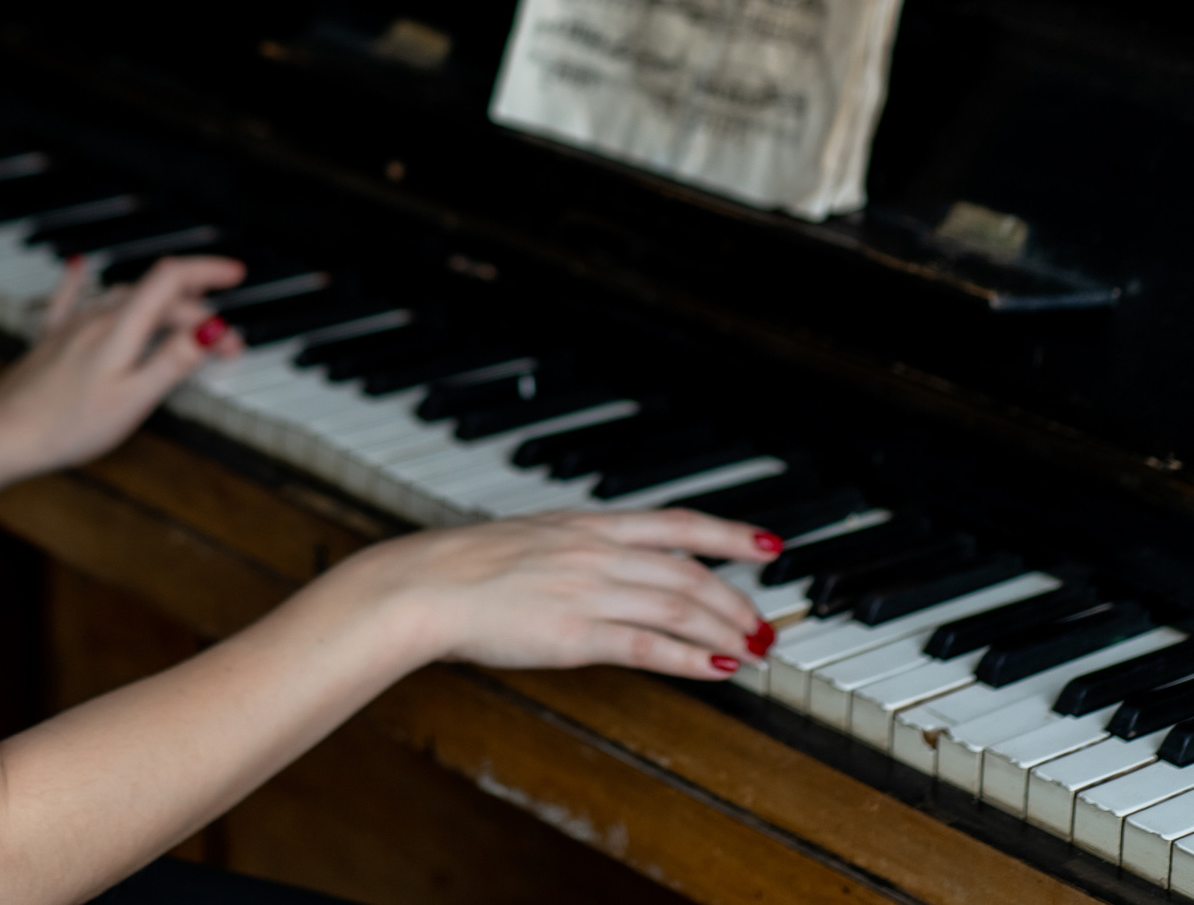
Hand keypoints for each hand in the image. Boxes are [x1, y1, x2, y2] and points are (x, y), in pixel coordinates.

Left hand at [0, 254, 247, 505]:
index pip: (171, 280)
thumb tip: (209, 331)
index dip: (207, 271)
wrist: (4, 435)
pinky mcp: (52, 341)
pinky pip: (69, 298)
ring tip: (184, 310)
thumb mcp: (133, 399)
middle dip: (197, 310)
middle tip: (224, 345)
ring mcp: (71, 327)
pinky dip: (82, 280)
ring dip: (160, 300)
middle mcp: (95, 319)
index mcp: (120, 329)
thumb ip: (171, 361)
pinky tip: (79, 264)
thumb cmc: (66, 426)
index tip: (236, 275)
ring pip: (122, 295)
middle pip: (155, 295)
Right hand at [351, 508, 780, 678]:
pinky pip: (648, 646)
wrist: (423, 585)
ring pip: (679, 607)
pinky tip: (718, 670)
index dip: (729, 534)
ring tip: (753, 652)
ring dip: (725, 630)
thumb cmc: (462, 566)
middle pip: (689, 572)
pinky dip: (691, 658)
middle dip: (737, 600)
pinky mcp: (574, 634)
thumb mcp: (530, 540)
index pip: (677, 523)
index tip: (769, 545)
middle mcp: (596, 551)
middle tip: (765, 627)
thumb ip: (574, 550)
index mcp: (586, 524)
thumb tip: (607, 565)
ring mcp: (588, 591)